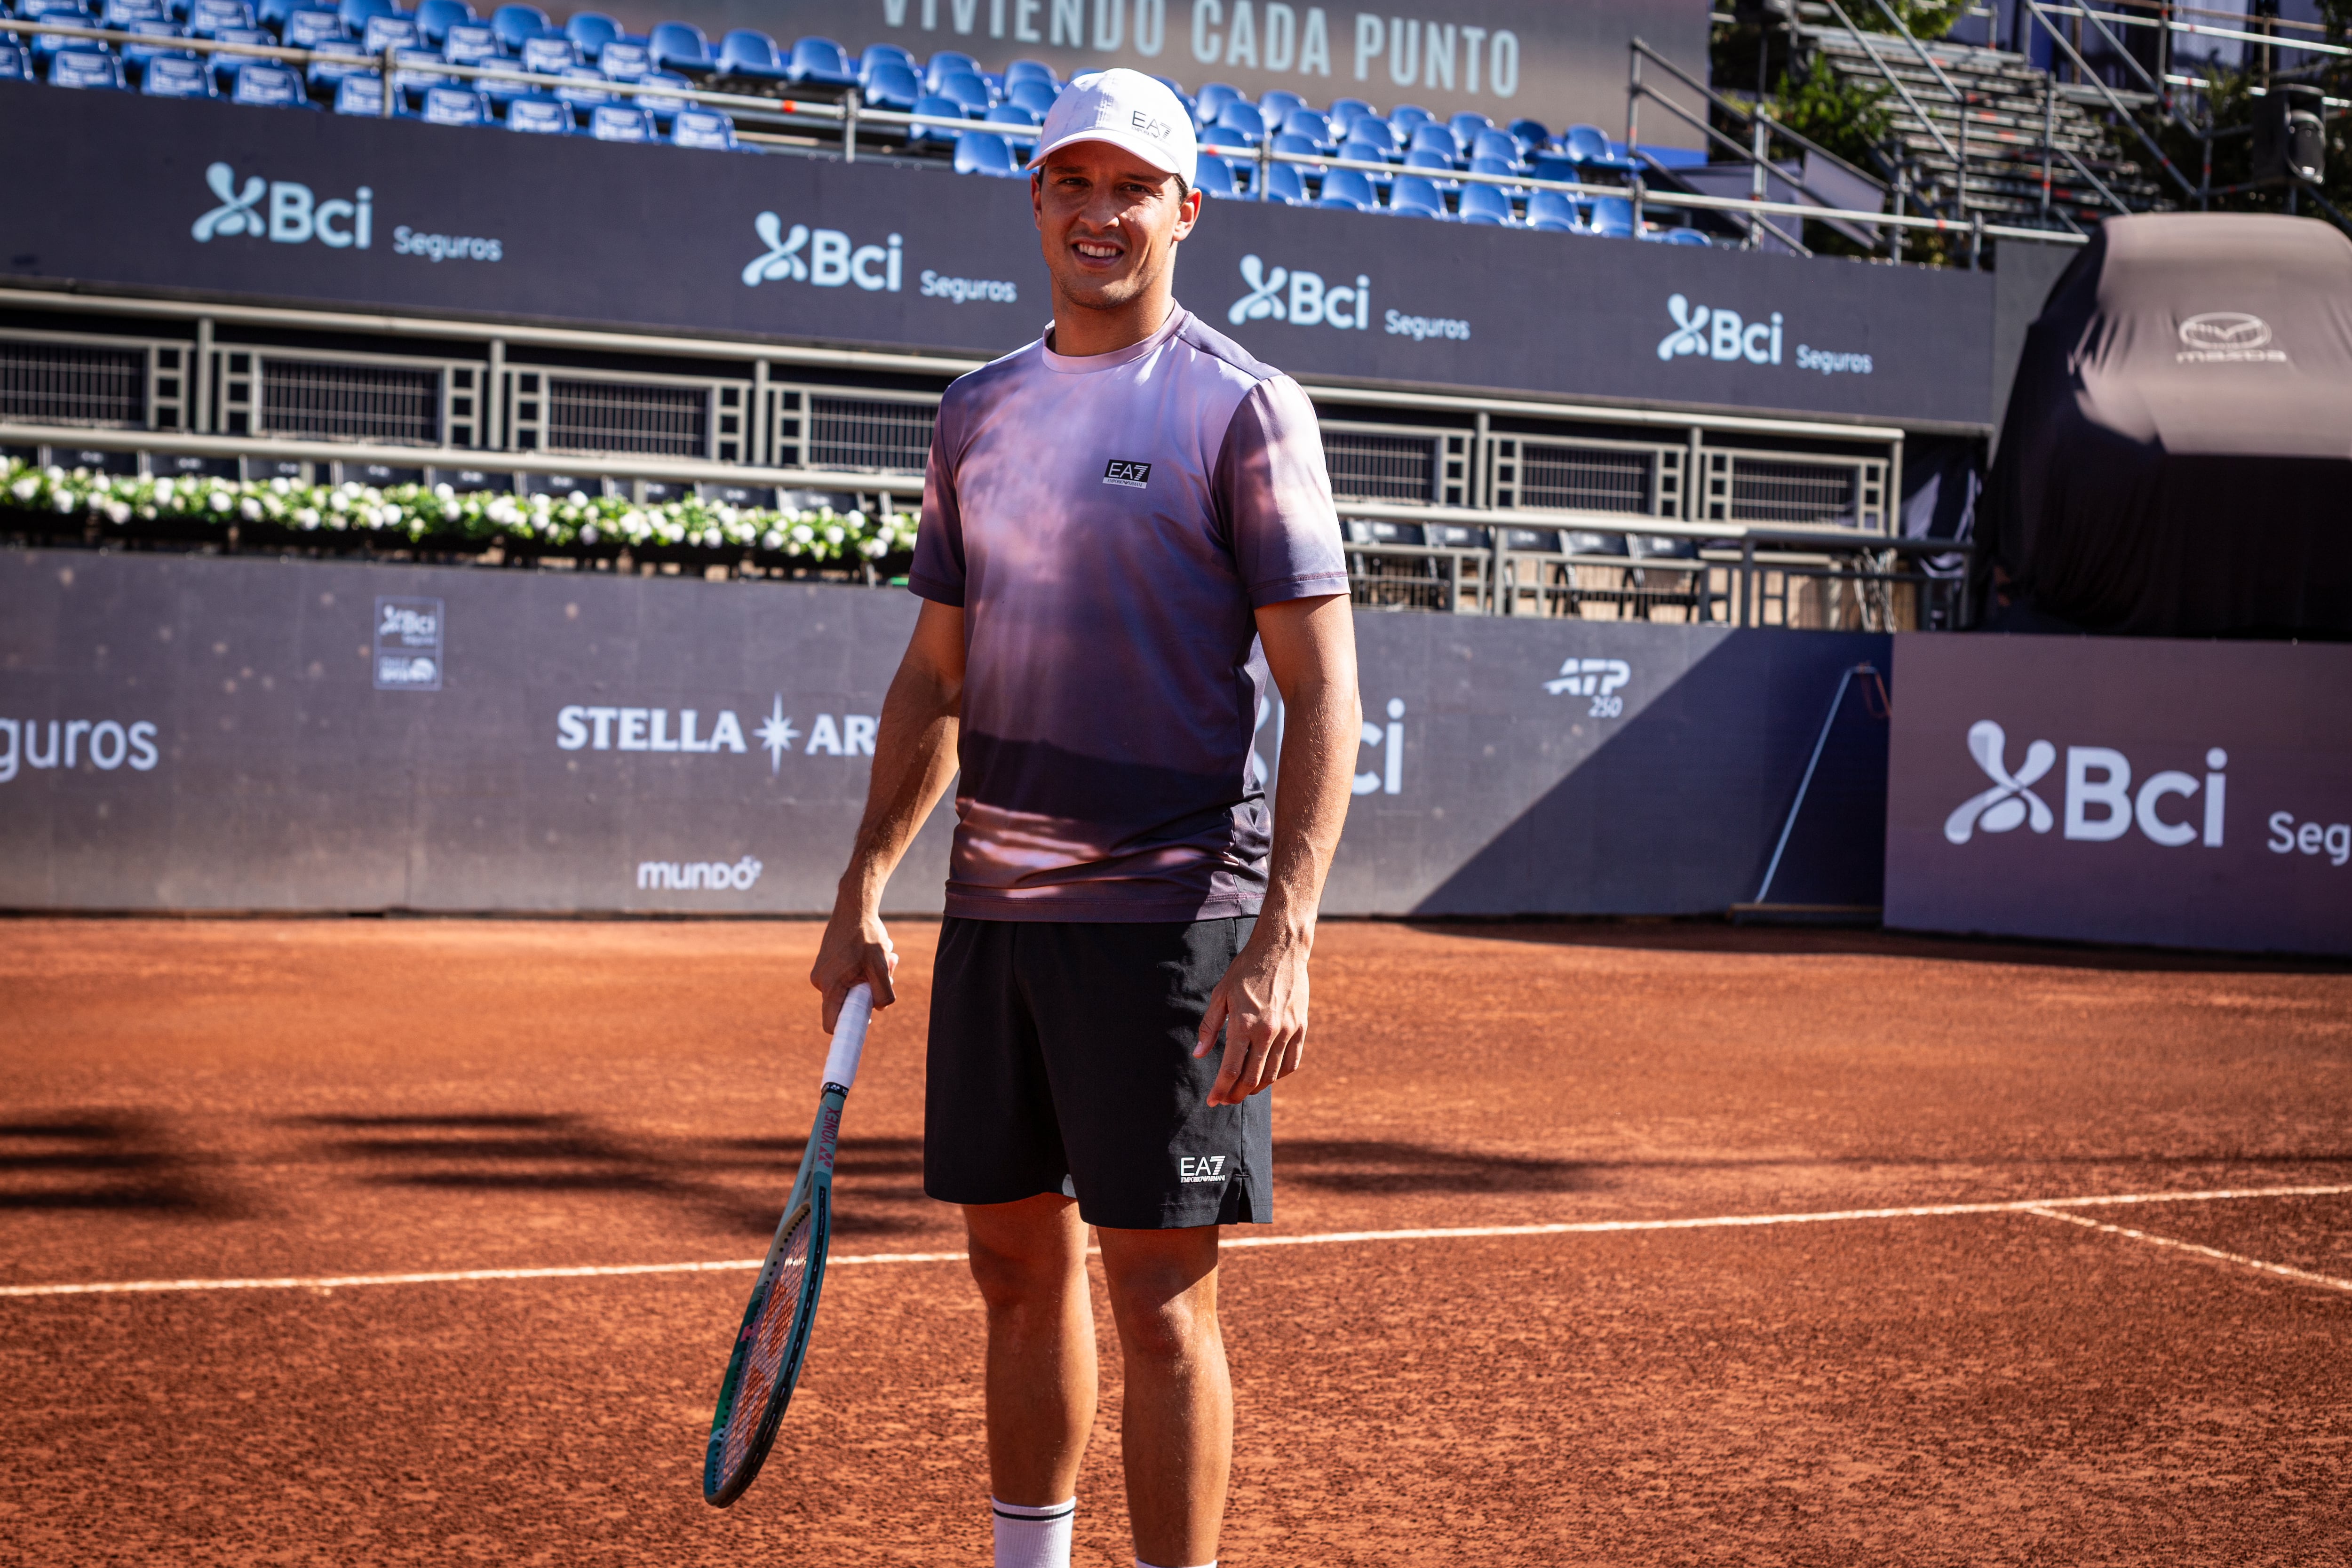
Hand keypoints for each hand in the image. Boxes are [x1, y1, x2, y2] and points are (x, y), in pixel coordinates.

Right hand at [811, 901, 897, 1032]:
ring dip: (870, 978)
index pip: (832, 1023)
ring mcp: (822, 972)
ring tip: (884, 957)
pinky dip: (864, 970)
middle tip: (887, 971)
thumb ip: (883, 993)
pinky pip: (847, 977)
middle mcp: (820, 981)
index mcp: (829, 985)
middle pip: (848, 1003)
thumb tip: (880, 1009)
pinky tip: (873, 953)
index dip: (848, 1029)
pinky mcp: (826, 964)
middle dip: (870, 992)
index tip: (864, 1027)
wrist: (854, 907)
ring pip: (851, 988)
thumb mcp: (880, 965)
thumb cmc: (866, 935)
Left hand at [1195, 926, 1309, 1106]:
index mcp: (1243, 1024)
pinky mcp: (1300, 1028)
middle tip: (1226, 1100)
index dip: (1220, 1089)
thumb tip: (1198, 1055)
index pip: (1230, 1069)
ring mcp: (1287, 1031)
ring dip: (1256, 1088)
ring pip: (1272, 1074)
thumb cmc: (1245, 970)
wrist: (1280, 950)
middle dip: (1236, 1094)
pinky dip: (1278, 1076)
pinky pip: (1291, 1063)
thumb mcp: (1220, 995)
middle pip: (1251, 1078)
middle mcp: (1267, 1032)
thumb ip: (1208, 1027)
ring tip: (1243, 1090)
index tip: (1212, 1100)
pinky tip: (1268, 1077)